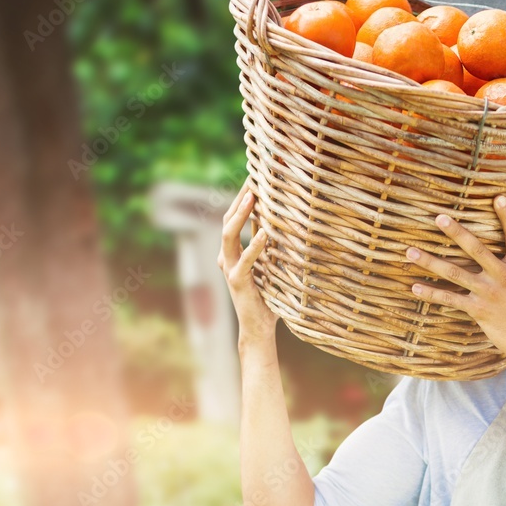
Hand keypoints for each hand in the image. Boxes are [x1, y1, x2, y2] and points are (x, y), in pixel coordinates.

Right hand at [218, 181, 277, 347]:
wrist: (259, 327)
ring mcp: (229, 268)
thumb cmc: (267, 297)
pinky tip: (266, 232)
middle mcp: (226, 257)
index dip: (241, 198)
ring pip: (229, 235)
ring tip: (254, 197)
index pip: (232, 218)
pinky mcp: (238, 281)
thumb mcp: (269, 266)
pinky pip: (246, 259)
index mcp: (232, 252)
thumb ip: (268, 246)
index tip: (253, 178)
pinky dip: (255, 245)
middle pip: (227, 220)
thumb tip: (279, 222)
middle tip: (252, 178)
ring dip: (241, 214)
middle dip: (239, 199)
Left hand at [405, 196, 505, 362]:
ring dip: (431, 262)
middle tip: (438, 217)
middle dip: (456, 232)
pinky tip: (415, 287)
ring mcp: (489, 293)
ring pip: (455, 273)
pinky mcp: (478, 310)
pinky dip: (432, 293)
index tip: (497, 198)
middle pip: (476, 249)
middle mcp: (503, 276)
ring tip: (410, 252)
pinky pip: (451, 299)